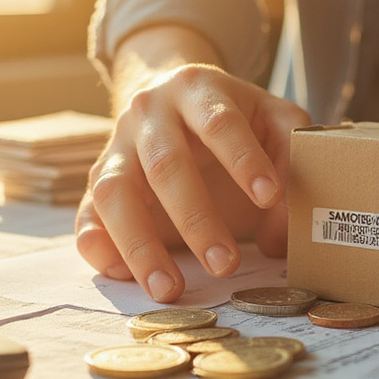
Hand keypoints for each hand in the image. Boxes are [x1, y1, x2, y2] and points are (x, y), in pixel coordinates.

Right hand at [75, 30, 309, 301]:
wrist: (171, 98)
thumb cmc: (232, 118)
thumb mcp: (273, 121)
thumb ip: (291, 165)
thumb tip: (279, 239)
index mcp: (197, 89)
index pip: (219, 122)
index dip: (244, 159)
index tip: (269, 196)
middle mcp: (149, 114)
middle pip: (166, 165)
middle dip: (196, 219)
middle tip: (225, 265)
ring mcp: (116, 147)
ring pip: (116, 193)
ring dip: (141, 245)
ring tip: (169, 289)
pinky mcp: (98, 181)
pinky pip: (88, 215)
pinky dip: (98, 246)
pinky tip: (120, 274)